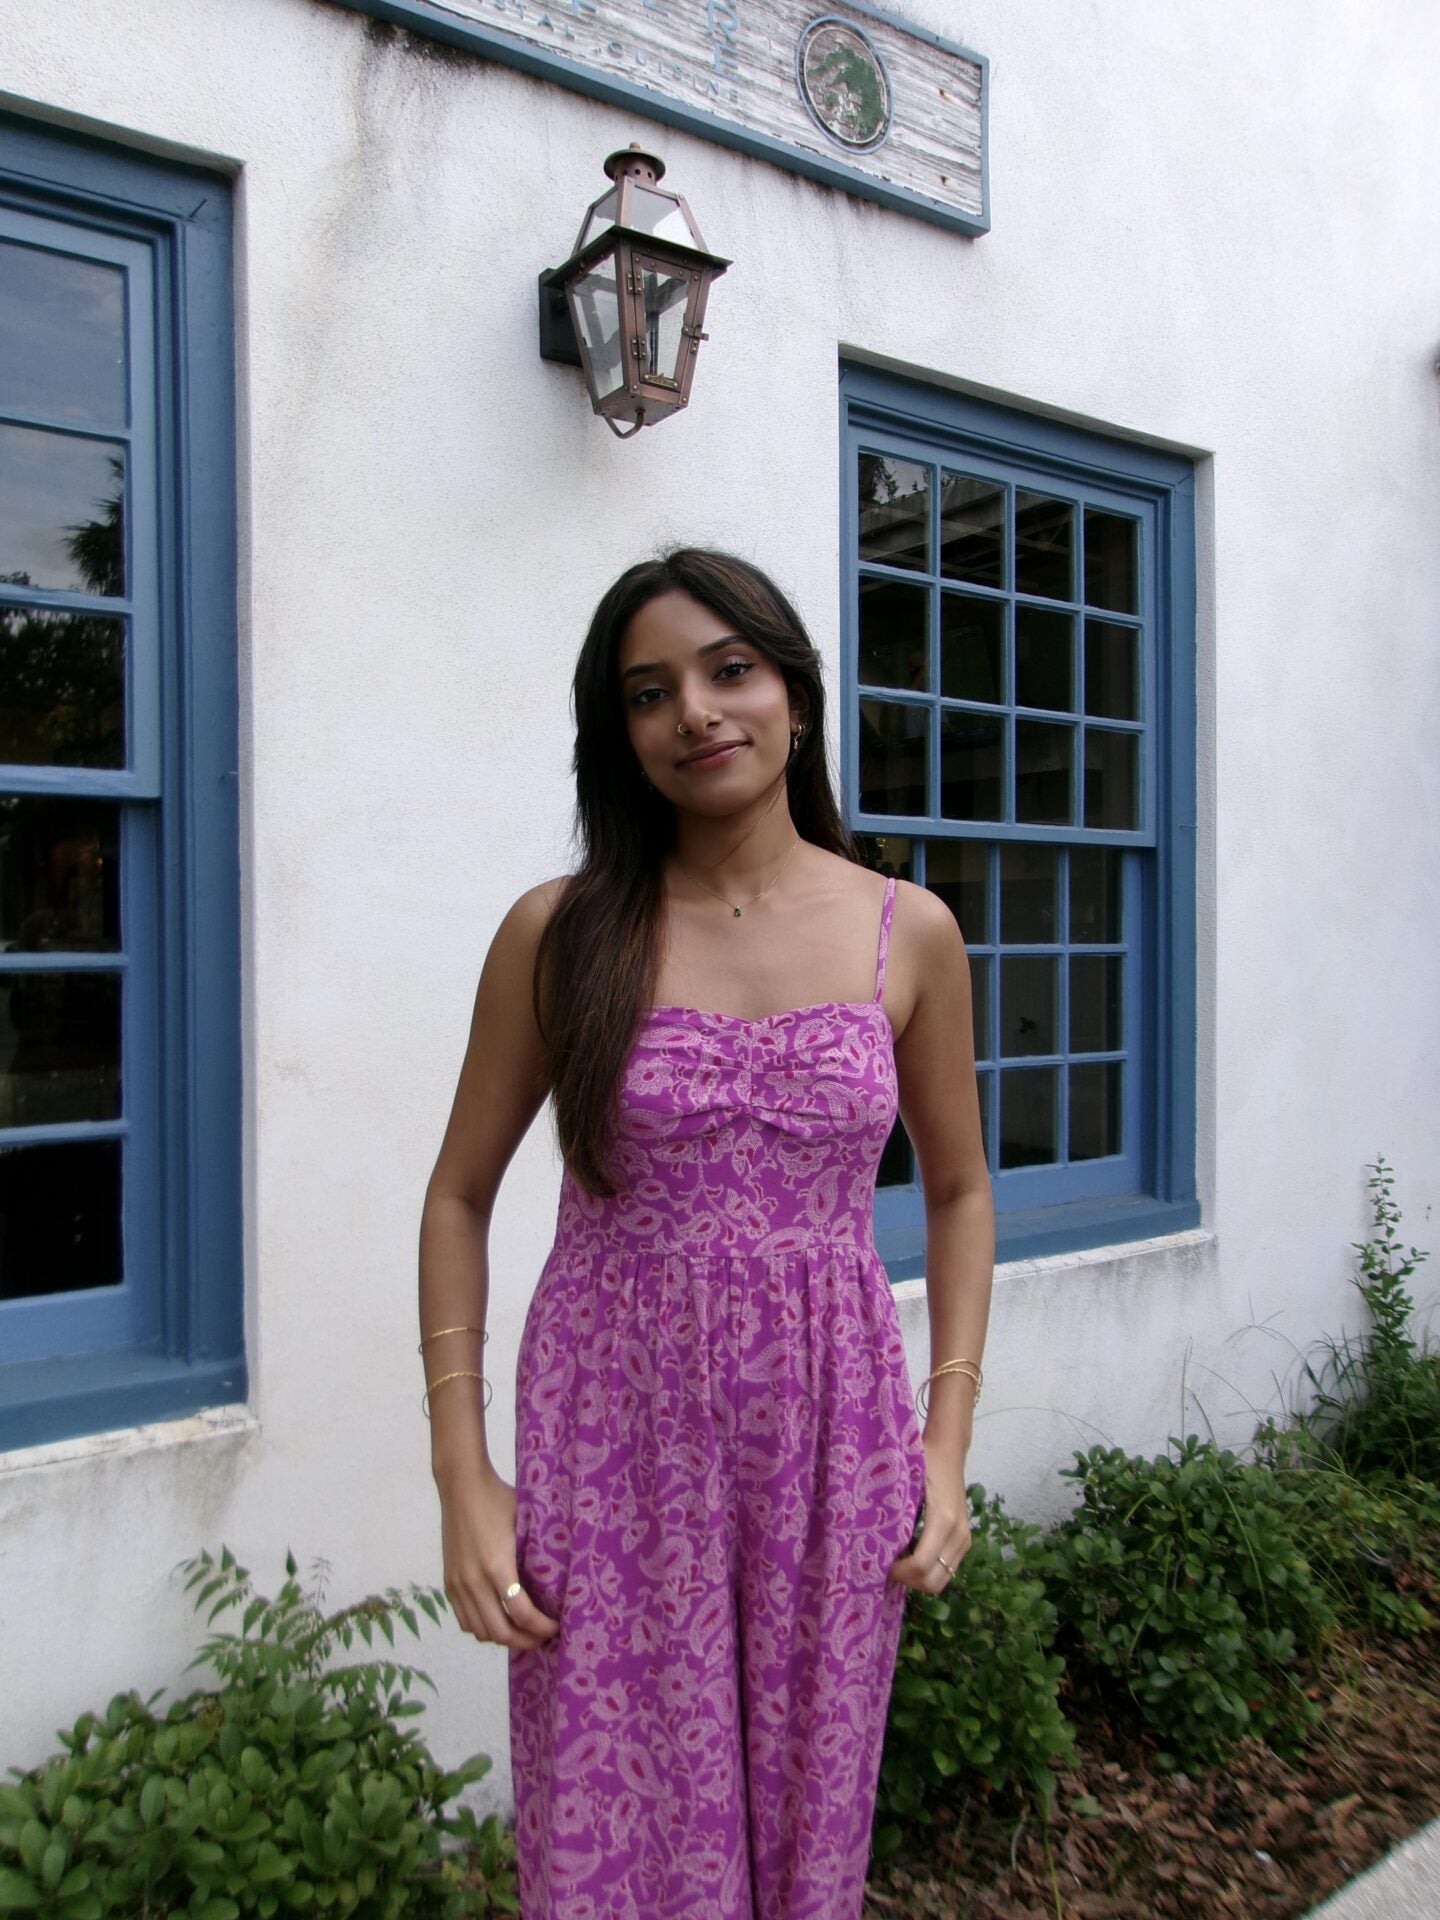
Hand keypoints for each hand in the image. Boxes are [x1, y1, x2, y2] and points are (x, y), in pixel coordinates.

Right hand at [436, 1458, 560, 1651]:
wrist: (462, 1486)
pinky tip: (498, 1622)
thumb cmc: (498, 1500)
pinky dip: (482, 1629)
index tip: (556, 1626)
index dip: (542, 1627)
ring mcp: (459, 1584)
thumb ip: (536, 1554)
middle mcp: (474, 1581)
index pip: (521, 1614)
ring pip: (480, 1631)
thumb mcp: (525, 1523)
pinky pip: (464, 1620)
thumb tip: (561, 1578)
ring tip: (522, 1633)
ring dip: (503, 1638)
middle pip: (500, 1632)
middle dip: (525, 1641)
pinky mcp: (448, 1583)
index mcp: (497, 1565)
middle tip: (542, 1637)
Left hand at [888, 1437, 971, 1593]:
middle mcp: (958, 1534)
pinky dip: (929, 1570)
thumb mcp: (903, 1483)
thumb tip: (867, 1540)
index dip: (898, 1572)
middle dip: (908, 1580)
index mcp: (942, 1520)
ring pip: (941, 1581)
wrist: (949, 1450)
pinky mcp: (965, 1540)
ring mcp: (965, 1539)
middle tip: (888, 1565)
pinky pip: (947, 1570)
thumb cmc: (923, 1461)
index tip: (880, 1562)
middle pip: (933, 1582)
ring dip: (918, 1578)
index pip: (920, 1565)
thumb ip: (892, 1511)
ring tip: (900, 1560)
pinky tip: (912, 1553)